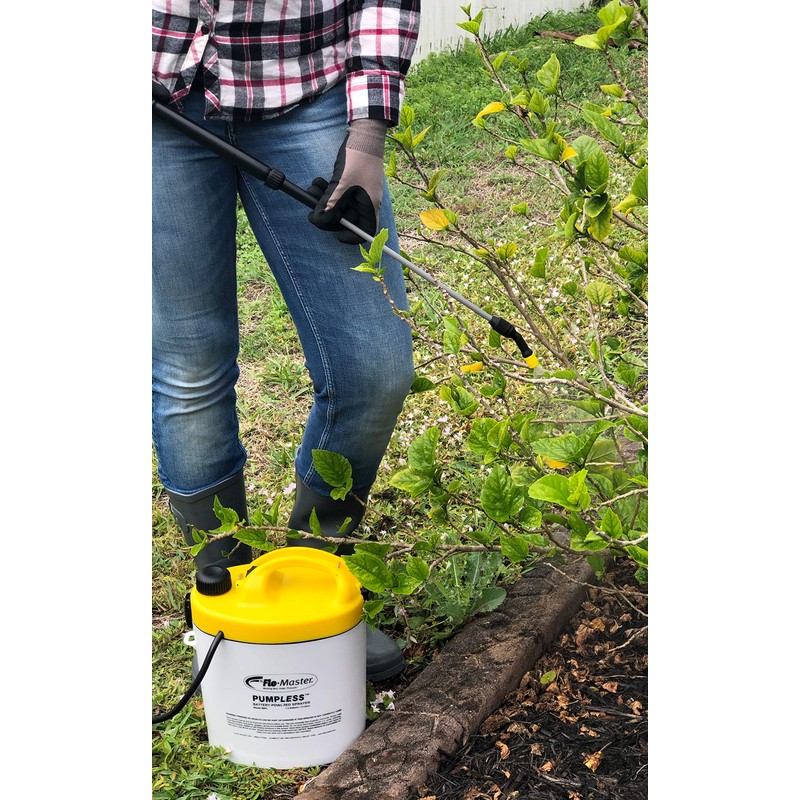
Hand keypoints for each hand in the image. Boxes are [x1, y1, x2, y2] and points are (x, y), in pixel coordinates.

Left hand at [308, 119, 388, 243]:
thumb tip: (319, 221)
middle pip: (347, 220)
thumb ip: (329, 205)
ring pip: (340, 206)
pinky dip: (327, 191)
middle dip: (328, 215)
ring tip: (313, 190)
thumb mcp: (340, 185)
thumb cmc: (357, 159)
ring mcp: (360, 193)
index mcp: (370, 206)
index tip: (336, 234)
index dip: (350, 237)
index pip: (365, 233)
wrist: (364, 134)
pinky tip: (318, 182)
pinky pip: (339, 194)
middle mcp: (366, 202)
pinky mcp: (353, 184)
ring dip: (324, 201)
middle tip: (313, 209)